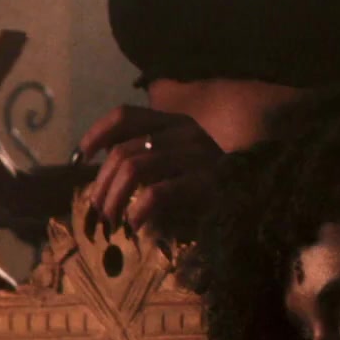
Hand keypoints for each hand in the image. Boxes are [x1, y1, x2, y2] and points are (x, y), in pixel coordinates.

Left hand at [76, 104, 222, 237]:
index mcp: (174, 122)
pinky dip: (138, 210)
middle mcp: (184, 132)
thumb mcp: (175, 158)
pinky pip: (158, 192)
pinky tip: (134, 224)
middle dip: (102, 184)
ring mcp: (196, 154)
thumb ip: (145, 153)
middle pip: (123, 151)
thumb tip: (100, 163)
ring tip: (112, 220)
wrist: (256, 196)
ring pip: (133, 168)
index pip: (126, 115)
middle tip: (98, 210)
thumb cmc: (208, 180)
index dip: (97, 133)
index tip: (82, 158)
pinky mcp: (206, 182)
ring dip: (114, 198)